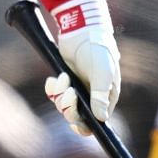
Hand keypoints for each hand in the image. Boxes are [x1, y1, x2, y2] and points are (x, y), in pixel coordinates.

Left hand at [44, 0, 119, 136]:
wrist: (81, 30)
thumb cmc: (97, 50)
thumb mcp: (102, 73)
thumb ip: (101, 95)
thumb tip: (101, 118)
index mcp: (105, 98)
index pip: (96, 123)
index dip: (85, 127)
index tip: (75, 124)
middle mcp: (92, 97)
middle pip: (76, 116)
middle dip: (69, 107)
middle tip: (68, 93)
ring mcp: (77, 89)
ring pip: (63, 105)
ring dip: (60, 94)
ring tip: (63, 77)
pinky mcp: (65, 81)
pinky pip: (54, 94)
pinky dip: (52, 88)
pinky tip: (54, 77)